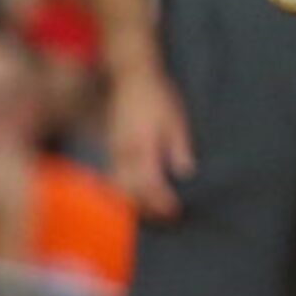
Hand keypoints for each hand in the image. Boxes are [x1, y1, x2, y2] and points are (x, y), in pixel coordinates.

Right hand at [109, 62, 195, 221]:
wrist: (131, 78)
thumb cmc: (158, 97)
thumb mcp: (176, 120)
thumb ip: (179, 147)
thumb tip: (185, 173)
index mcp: (142, 146)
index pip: (149, 184)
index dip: (161, 202)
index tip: (174, 212)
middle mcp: (124, 152)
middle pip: (130, 191)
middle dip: (147, 208)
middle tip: (166, 217)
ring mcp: (113, 150)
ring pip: (118, 186)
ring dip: (134, 202)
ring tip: (152, 210)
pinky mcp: (110, 147)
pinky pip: (112, 176)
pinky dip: (123, 190)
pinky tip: (136, 195)